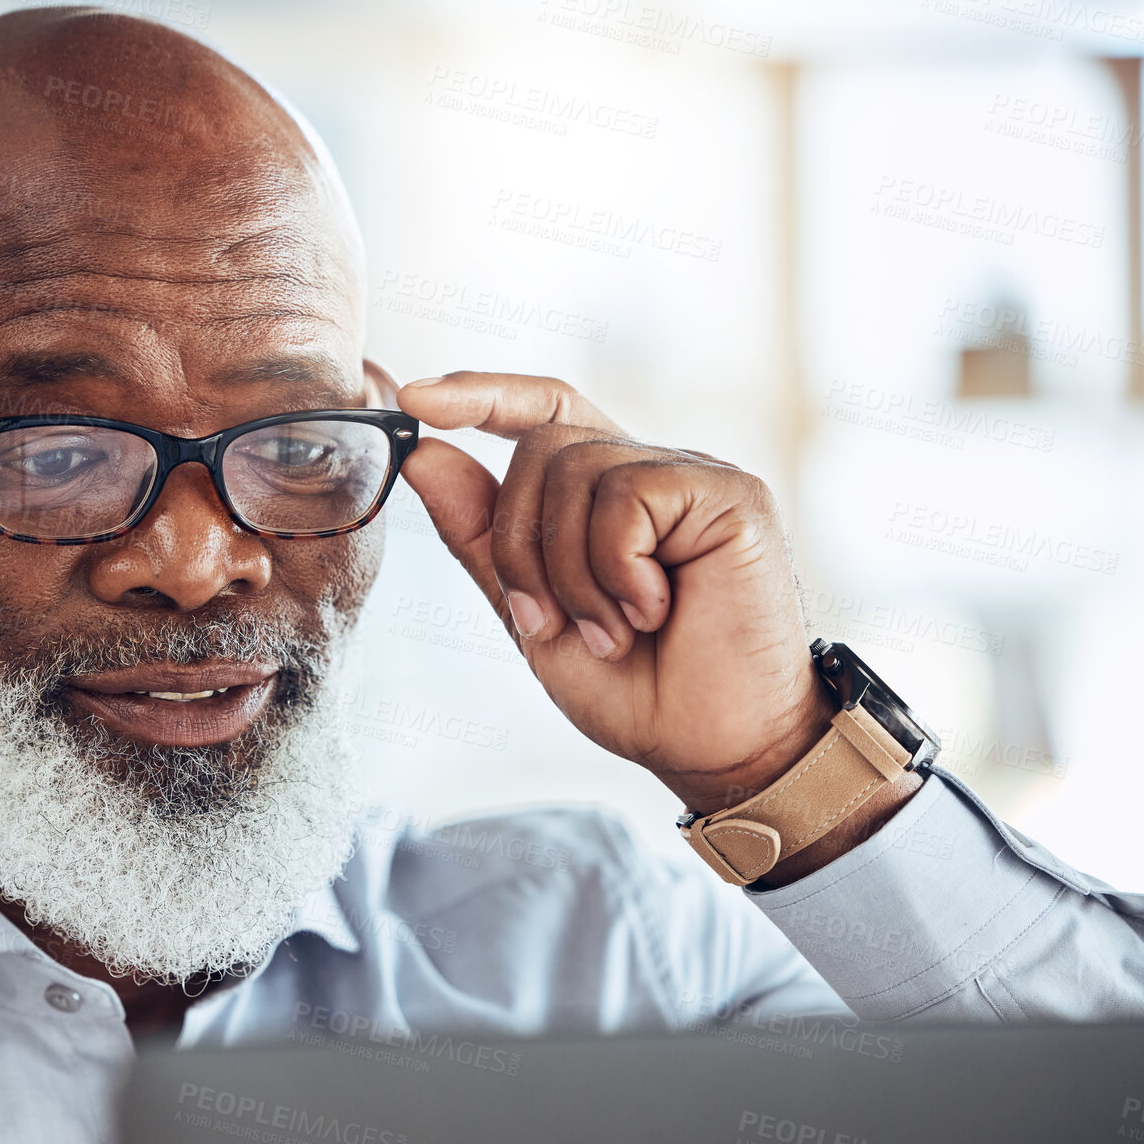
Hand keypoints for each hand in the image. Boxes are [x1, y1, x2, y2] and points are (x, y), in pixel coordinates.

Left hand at [396, 371, 836, 815]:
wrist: (710, 748)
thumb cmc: (634, 687)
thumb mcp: (530, 612)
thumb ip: (481, 537)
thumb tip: (424, 457)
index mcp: (603, 494)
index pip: (543, 411)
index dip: (481, 395)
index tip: (414, 401)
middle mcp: (649, 471)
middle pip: (541, 447)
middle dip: (518, 544)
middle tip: (547, 623)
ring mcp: (692, 477)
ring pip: (578, 470)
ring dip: (571, 573)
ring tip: (613, 632)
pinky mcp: (730, 494)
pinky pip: (630, 495)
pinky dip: (618, 570)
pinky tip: (652, 613)